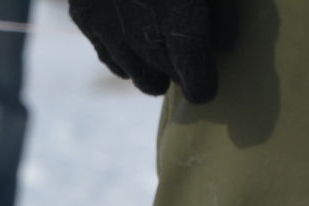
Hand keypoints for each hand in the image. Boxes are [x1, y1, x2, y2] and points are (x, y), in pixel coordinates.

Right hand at [67, 0, 221, 103]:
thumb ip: (220, 15)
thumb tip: (224, 46)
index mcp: (181, 22)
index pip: (198, 86)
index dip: (204, 86)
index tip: (204, 83)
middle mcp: (141, 36)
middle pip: (167, 79)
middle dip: (177, 70)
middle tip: (182, 49)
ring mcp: (109, 29)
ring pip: (135, 74)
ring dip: (148, 64)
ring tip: (155, 38)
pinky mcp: (85, 17)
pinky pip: (109, 56)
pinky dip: (121, 51)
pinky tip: (129, 28)